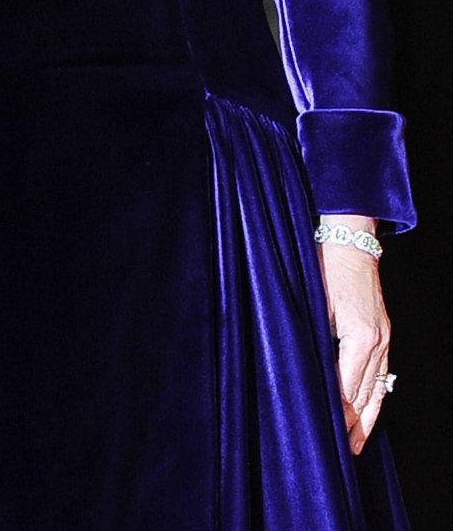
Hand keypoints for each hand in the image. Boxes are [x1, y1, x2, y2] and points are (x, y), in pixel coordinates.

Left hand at [316, 216, 391, 453]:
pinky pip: (383, 374)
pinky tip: (369, 413)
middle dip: (351, 424)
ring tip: (354, 444)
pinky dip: (376, 397)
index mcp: (360, 336)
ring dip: (366, 418)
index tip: (322, 433)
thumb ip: (312, 340)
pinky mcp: (385, 333)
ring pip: (377, 389)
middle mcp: (378, 342)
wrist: (349, 238)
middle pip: (364, 394)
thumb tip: (304, 373)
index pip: (346, 387)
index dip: (335, 412)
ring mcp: (385, 338)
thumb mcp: (313, 304)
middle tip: (337, 450)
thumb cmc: (323, 266)